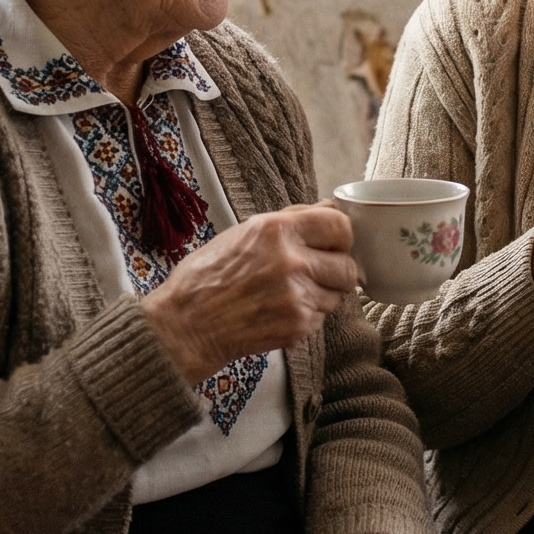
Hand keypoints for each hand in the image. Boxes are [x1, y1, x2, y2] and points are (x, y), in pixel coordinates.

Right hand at [143, 205, 358, 381]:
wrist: (186, 325)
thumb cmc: (207, 277)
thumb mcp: (244, 232)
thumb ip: (292, 220)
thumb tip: (330, 206)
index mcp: (277, 230)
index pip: (340, 226)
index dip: (341, 236)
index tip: (333, 243)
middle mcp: (291, 261)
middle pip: (347, 266)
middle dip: (336, 271)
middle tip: (315, 273)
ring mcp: (297, 296)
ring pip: (337, 296)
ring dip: (322, 295)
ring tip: (288, 294)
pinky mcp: (297, 326)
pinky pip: (321, 318)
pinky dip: (307, 316)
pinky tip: (279, 311)